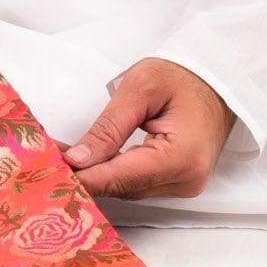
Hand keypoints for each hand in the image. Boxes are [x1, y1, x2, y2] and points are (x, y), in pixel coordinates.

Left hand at [62, 57, 234, 200]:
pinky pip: (137, 184)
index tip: (48, 172)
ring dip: (97, 174)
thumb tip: (77, 159)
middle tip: (48, 157)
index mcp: (180, 157)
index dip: (80, 177)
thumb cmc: (184, 76)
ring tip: (65, 155)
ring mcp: (184, 185)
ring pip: (126, 189)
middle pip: (121, 188)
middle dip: (84, 174)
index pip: (119, 177)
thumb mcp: (140, 90)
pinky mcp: (178, 183)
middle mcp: (185, 180)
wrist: (218, 79)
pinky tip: (93, 160)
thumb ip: (108, 128)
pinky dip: (114, 173)